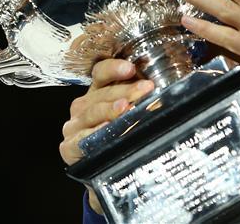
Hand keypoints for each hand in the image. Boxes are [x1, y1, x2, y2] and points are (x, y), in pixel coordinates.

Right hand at [59, 58, 154, 213]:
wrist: (106, 171)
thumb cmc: (122, 136)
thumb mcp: (130, 113)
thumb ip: (140, 99)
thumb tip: (169, 90)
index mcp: (97, 92)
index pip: (101, 72)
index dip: (114, 68)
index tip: (131, 68)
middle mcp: (83, 106)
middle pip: (102, 93)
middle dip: (126, 91)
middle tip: (147, 89)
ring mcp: (74, 126)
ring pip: (93, 112)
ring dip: (112, 109)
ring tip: (127, 108)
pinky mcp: (69, 147)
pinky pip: (82, 138)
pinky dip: (96, 133)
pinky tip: (107, 128)